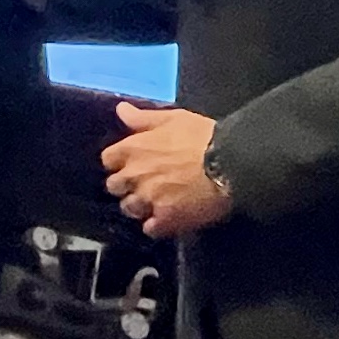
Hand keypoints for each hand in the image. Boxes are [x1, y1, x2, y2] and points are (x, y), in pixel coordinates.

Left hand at [101, 103, 232, 236]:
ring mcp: (148, 200)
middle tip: (144, 183)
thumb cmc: (203, 136)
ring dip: (139, 206)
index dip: (119, 162)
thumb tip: (120, 109)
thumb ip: (143, 118)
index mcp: (134, 149)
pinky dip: (156, 225)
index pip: (108, 159)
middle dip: (126, 185)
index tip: (131, 162)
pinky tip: (168, 218)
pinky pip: (150, 229)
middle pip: (114, 186)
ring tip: (157, 201)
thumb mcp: (173, 118)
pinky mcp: (165, 220)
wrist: (231, 164)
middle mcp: (135, 176)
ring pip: (129, 209)